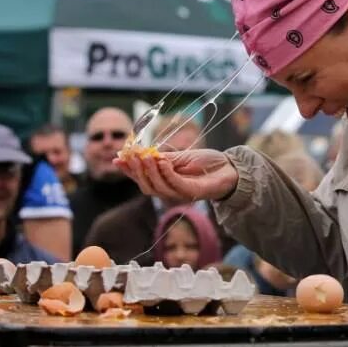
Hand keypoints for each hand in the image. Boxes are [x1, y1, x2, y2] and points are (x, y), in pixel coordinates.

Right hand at [112, 149, 238, 201]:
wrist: (230, 168)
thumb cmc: (206, 162)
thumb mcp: (180, 157)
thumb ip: (160, 158)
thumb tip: (137, 153)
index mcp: (164, 181)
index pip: (141, 178)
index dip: (128, 170)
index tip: (118, 158)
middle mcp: (169, 190)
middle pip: (146, 186)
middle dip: (136, 171)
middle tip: (132, 155)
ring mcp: (180, 193)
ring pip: (157, 187)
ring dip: (150, 171)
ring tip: (146, 156)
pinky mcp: (192, 193)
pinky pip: (174, 184)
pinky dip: (166, 173)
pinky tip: (163, 161)